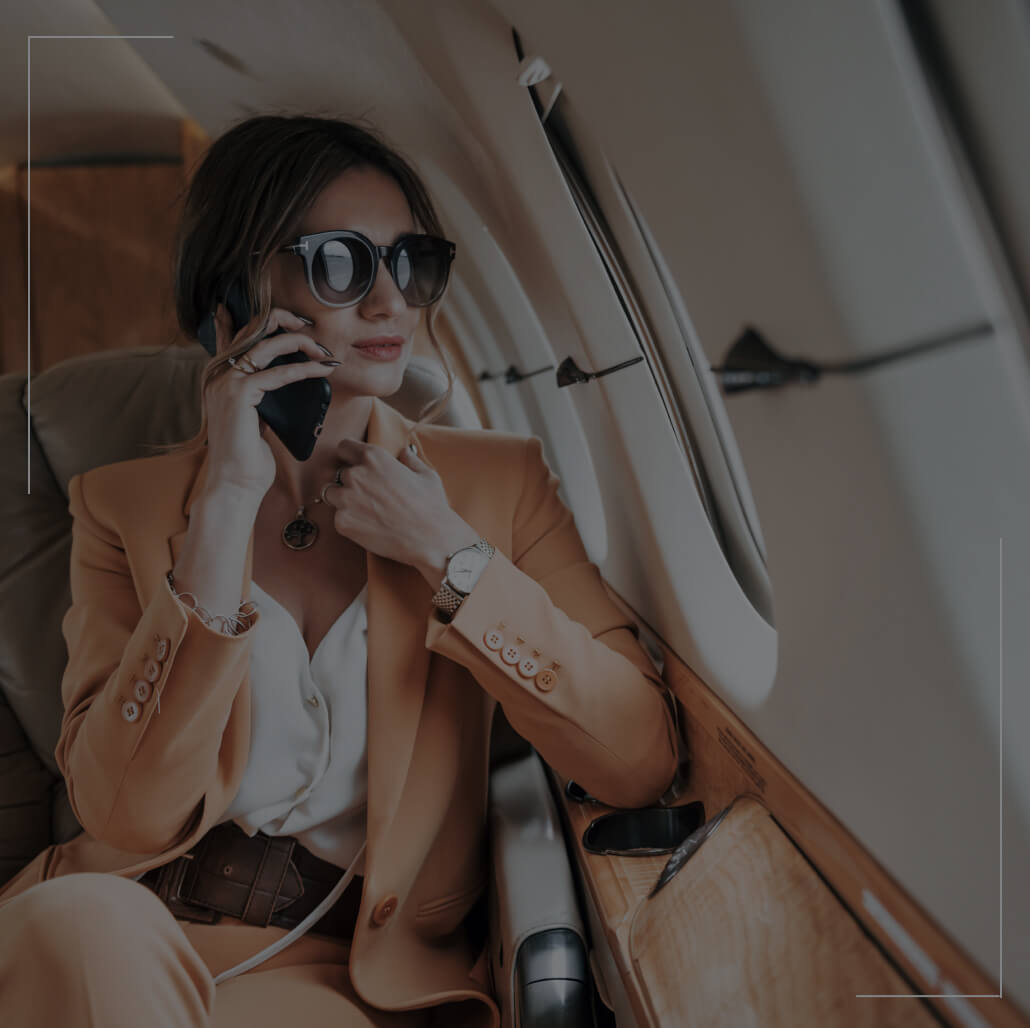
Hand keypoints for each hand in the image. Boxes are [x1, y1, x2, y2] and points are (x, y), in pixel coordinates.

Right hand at [200, 305, 338, 503]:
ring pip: (268, 343)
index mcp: (217, 373)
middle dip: (288, 322)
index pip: (233, 330)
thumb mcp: (254, 414)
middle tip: (314, 332)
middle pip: (254, 327)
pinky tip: (322, 370)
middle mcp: (217, 371)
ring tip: (325, 353)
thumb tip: (284, 375)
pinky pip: (279, 373)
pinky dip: (305, 370)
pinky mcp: (239, 393)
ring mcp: (225, 380)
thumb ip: (260, 391)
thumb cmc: (248, 454)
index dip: (264, 318)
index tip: (296, 319)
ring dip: (302, 343)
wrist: (235, 482)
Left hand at [322, 439, 479, 585]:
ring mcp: (346, 499)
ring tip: (365, 510)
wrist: (430, 539)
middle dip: (350, 482)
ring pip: (332, 493)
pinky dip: (349, 521)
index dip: (350, 456)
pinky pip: (338, 517)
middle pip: (339, 473)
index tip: (355, 465)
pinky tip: (368, 525)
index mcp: (374, 457)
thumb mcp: (426, 475)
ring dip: (343, 499)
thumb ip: (410, 460)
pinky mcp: (342, 522)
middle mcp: (355, 475)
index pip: (344, 447)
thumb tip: (404, 452)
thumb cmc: (430, 506)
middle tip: (368, 495)